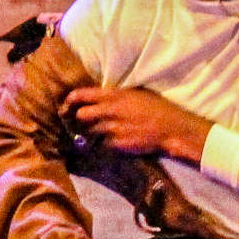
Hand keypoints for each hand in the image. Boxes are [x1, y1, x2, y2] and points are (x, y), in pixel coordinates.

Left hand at [64, 86, 211, 162]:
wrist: (171, 128)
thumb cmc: (157, 107)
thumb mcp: (136, 93)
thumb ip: (116, 96)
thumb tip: (102, 98)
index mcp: (114, 95)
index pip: (82, 95)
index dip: (70, 100)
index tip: (67, 104)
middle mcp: (110, 111)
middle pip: (81, 115)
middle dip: (79, 118)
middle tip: (82, 121)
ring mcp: (113, 129)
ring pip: (91, 131)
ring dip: (92, 132)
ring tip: (100, 131)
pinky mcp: (117, 144)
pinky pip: (104, 144)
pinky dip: (105, 143)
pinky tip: (114, 140)